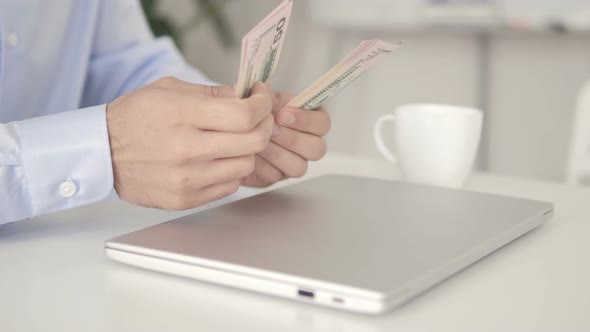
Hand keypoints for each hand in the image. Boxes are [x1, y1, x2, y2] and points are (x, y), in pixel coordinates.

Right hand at [106, 77, 273, 209]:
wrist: (102, 153)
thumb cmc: (134, 117)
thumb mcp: (169, 89)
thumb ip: (212, 94)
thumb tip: (246, 96)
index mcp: (182, 115)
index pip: (244, 115)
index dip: (263, 105)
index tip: (262, 98)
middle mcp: (186, 149)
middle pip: (254, 141)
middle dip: (265, 125)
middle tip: (259, 118)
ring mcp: (187, 178)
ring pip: (246, 165)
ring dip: (248, 150)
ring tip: (234, 140)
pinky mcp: (185, 199)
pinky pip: (229, 186)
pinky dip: (231, 171)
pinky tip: (218, 159)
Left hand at [240, 91, 330, 187]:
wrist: (226, 131)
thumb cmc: (246, 110)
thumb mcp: (254, 95)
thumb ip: (264, 94)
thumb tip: (265, 92)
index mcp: (308, 119)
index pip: (323, 123)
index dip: (306, 120)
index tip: (281, 114)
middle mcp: (306, 143)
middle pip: (317, 148)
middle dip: (291, 139)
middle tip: (270, 130)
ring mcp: (293, 162)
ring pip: (299, 166)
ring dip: (277, 153)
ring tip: (257, 142)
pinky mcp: (276, 176)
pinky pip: (276, 176)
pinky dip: (261, 165)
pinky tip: (249, 154)